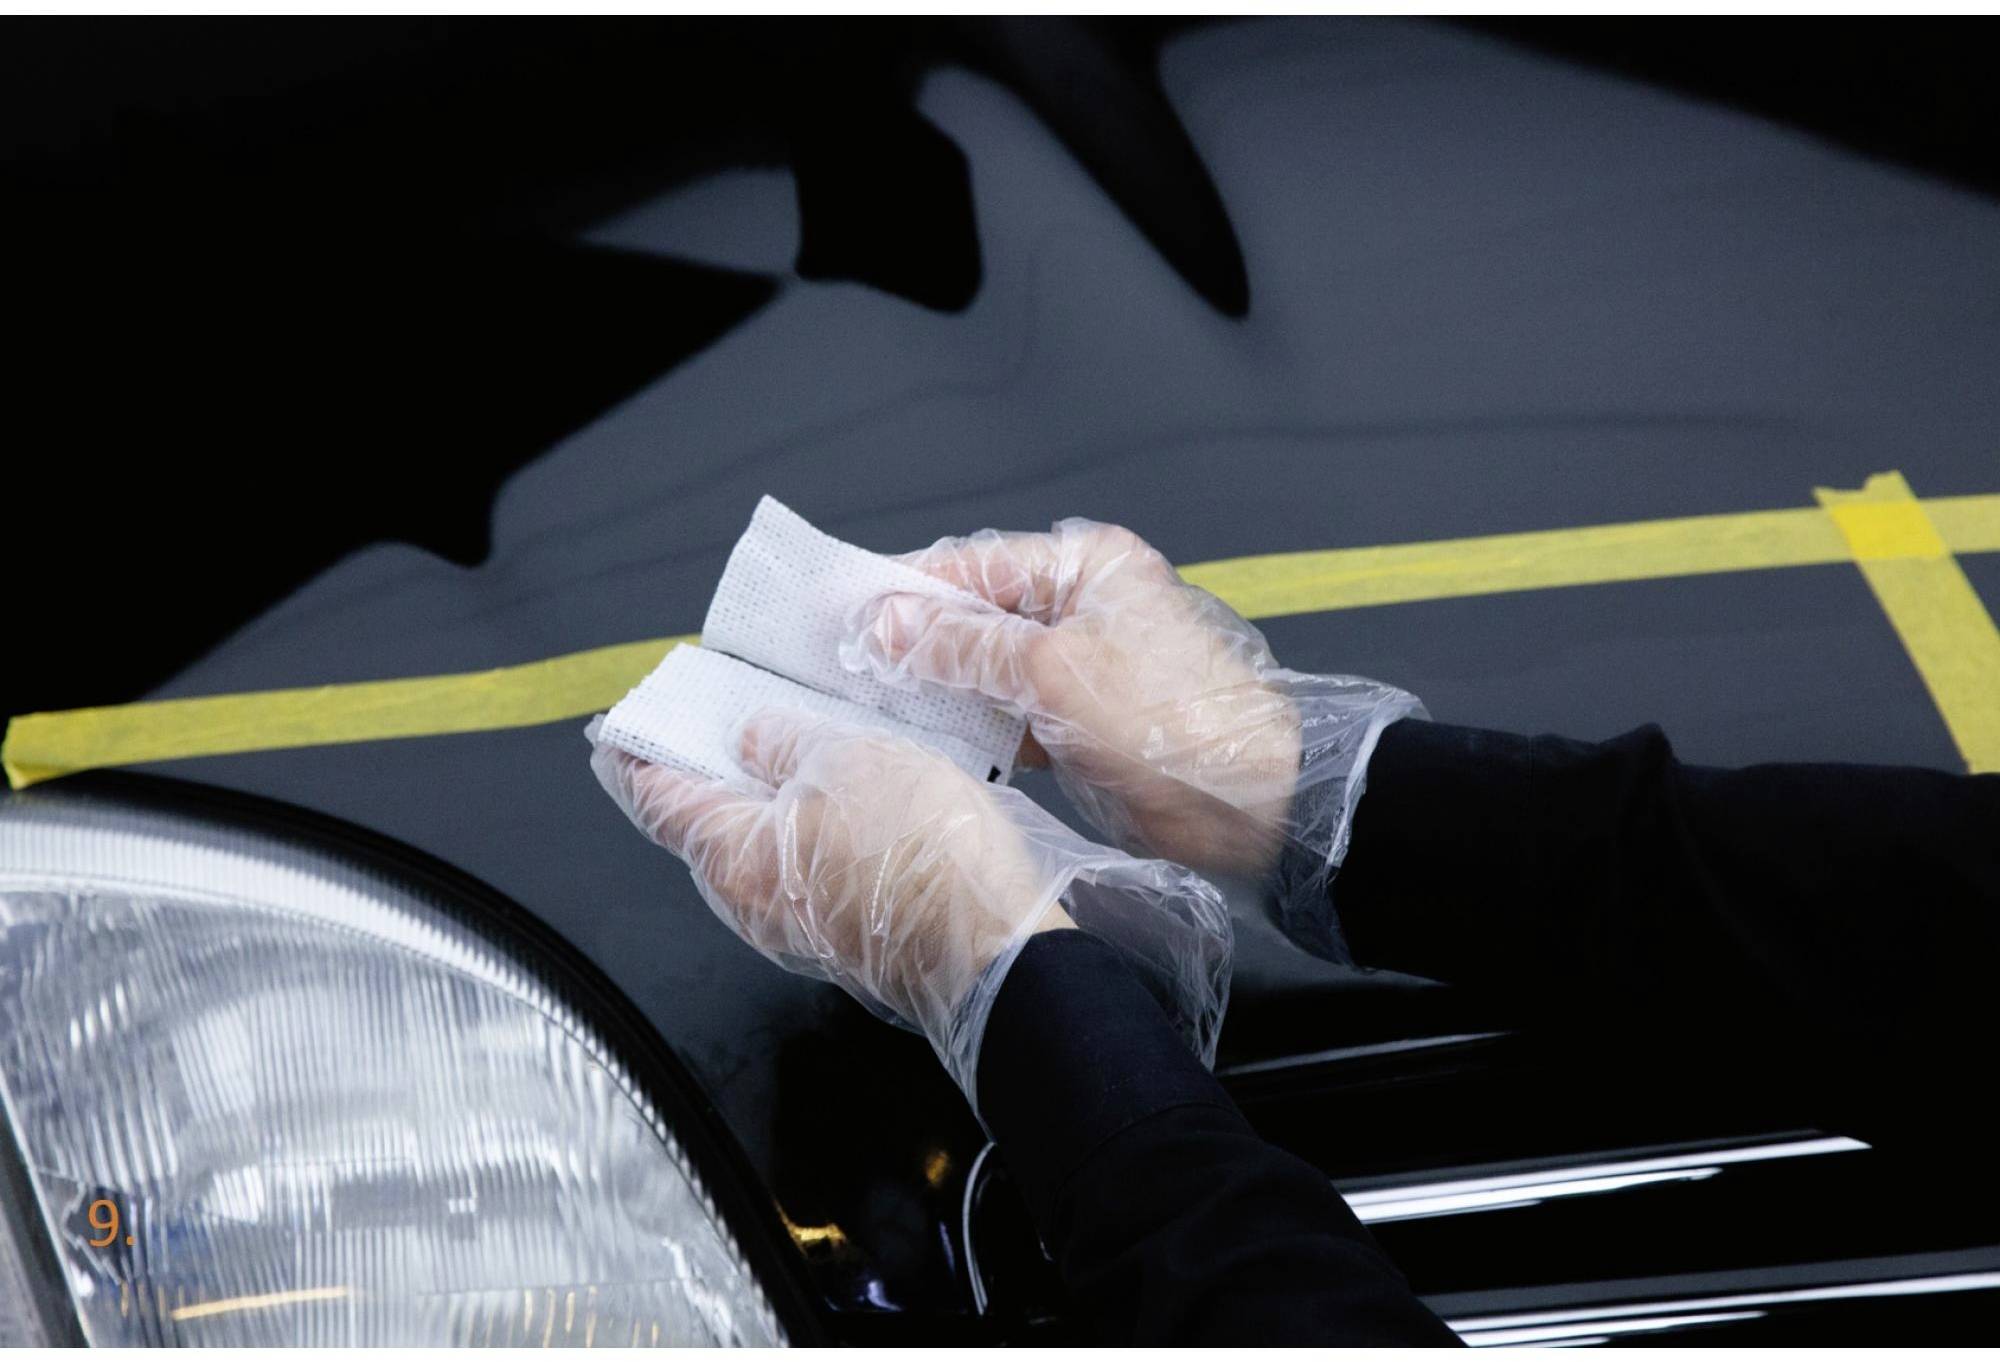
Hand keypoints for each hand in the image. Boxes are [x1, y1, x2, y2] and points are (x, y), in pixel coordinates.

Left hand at [593, 708, 1073, 1079]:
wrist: (991, 946)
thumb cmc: (915, 853)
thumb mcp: (848, 759)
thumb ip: (787, 741)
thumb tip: (751, 736)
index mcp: (731, 857)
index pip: (656, 801)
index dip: (631, 759)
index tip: (612, 734)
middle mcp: (748, 904)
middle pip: (701, 831)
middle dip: (694, 778)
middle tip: (693, 728)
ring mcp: (794, 928)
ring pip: (754, 852)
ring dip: (754, 801)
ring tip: (772, 749)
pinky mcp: (840, 936)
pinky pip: (797, 871)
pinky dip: (797, 828)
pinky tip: (831, 796)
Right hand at [843, 522, 1305, 876]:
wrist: (1248, 801)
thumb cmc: (1173, 721)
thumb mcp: (1053, 672)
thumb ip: (964, 645)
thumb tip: (888, 623)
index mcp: (1088, 566)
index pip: (977, 564)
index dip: (909, 588)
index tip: (848, 612)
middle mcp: (1084, 605)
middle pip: (979, 614)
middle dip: (919, 640)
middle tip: (848, 661)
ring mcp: (1082, 664)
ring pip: (989, 667)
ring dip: (941, 686)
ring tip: (874, 701)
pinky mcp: (1079, 720)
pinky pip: (1009, 711)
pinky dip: (974, 724)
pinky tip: (929, 738)